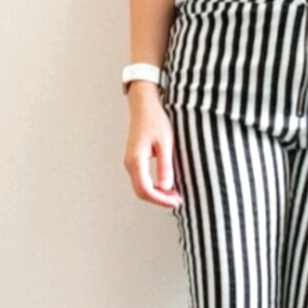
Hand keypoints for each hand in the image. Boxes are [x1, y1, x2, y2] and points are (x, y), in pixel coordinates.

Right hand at [124, 85, 183, 208]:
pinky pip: (142, 179)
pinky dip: (154, 186)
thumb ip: (165, 166)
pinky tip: (167, 185)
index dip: (161, 199)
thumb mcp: (165, 144)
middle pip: (141, 192)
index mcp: (136, 160)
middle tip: (177, 201)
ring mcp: (131, 162)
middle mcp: (130, 163)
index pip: (146, 189)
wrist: (145, 106)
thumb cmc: (155, 120)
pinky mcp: (136, 160)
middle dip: (159, 199)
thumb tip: (165, 187)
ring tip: (175, 195)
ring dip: (157, 194)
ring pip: (141, 186)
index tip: (175, 202)